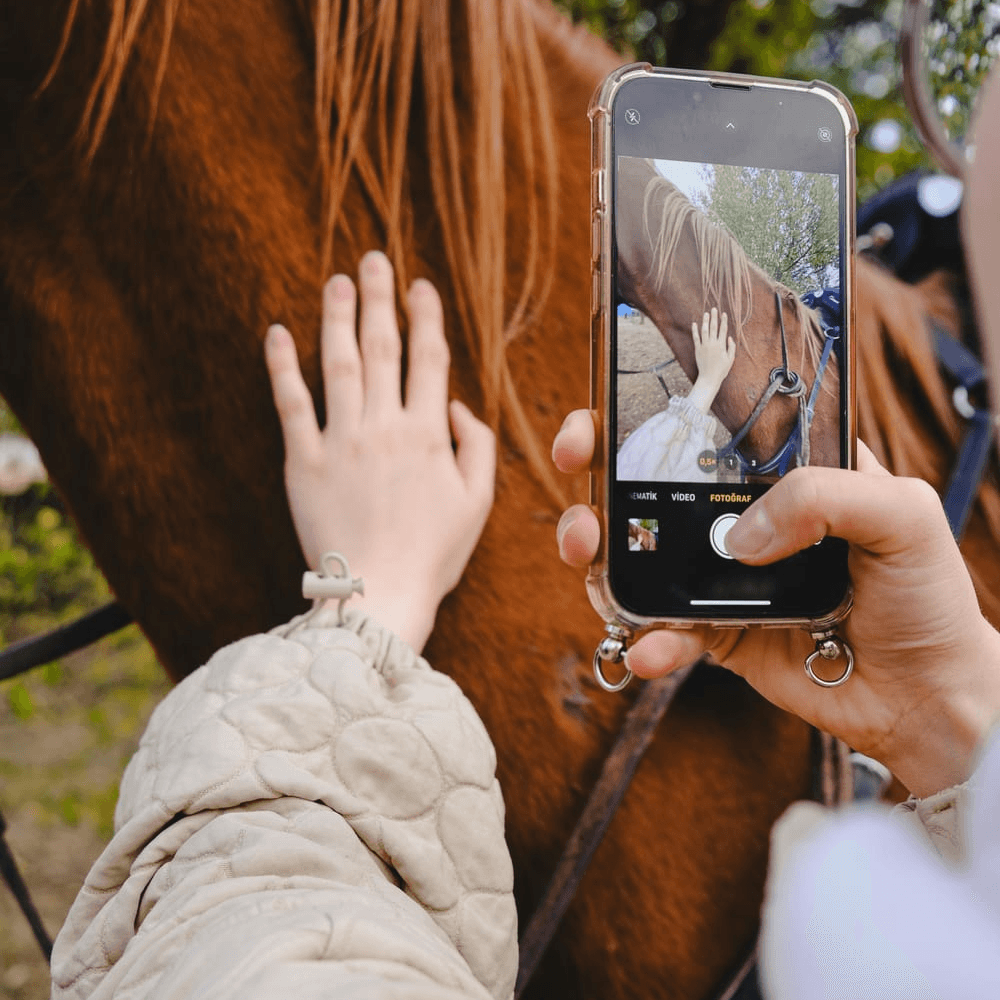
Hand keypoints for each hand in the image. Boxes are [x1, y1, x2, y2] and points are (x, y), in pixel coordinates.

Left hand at [265, 251, 495, 651]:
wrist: (378, 592)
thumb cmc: (432, 553)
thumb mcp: (477, 502)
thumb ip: (476, 446)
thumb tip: (456, 405)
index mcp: (428, 434)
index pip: (429, 359)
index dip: (425, 317)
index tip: (419, 286)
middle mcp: (384, 427)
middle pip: (381, 348)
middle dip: (378, 299)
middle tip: (373, 260)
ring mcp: (340, 441)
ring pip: (338, 363)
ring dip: (336, 317)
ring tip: (336, 281)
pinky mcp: (303, 462)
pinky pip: (290, 404)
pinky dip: (282, 367)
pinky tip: (277, 333)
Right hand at [553, 410, 999, 795]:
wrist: (927, 696)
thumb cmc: (926, 594)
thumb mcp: (900, 514)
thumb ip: (822, 497)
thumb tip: (737, 537)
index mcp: (778, 470)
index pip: (699, 426)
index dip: (640, 418)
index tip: (599, 425)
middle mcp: (738, 516)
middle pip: (645, 485)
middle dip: (594, 483)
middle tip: (579, 487)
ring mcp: (719, 576)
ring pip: (636, 556)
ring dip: (599, 558)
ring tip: (592, 565)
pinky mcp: (714, 633)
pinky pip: (663, 630)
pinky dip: (647, 640)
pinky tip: (649, 649)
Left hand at [687, 308, 734, 413]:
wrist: (709, 378)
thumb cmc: (721, 370)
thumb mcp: (730, 359)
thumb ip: (731, 348)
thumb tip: (730, 337)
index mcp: (721, 345)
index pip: (723, 330)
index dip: (723, 321)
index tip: (724, 314)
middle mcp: (712, 344)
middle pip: (713, 327)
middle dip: (714, 317)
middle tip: (714, 309)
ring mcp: (704, 346)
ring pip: (704, 330)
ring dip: (705, 321)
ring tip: (706, 313)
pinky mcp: (698, 349)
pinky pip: (696, 338)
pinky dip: (695, 330)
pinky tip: (694, 323)